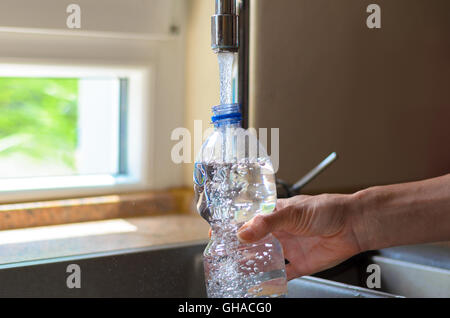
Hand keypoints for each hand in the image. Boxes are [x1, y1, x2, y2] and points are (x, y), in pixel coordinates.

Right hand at [237, 194, 362, 279]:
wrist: (352, 225)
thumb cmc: (327, 209)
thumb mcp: (292, 212)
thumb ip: (267, 223)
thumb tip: (243, 232)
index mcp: (276, 214)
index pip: (250, 220)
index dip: (235, 227)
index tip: (219, 234)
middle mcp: (281, 231)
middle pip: (255, 241)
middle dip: (240, 248)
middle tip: (225, 255)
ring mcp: (290, 247)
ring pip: (265, 258)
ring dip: (253, 264)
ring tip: (237, 269)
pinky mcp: (300, 263)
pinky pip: (284, 274)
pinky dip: (273, 280)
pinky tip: (262, 283)